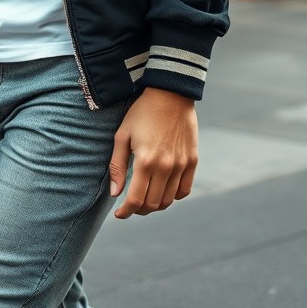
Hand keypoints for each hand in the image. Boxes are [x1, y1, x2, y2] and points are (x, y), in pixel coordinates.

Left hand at [109, 88, 197, 218]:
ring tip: (146, 198)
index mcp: (145, 161)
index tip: (119, 214)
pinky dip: (174, 196)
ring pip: (169, 200)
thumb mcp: (122, 135)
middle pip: (153, 204)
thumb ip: (117, 166)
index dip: (125, 212)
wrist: (170, 93)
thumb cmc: (142, 112)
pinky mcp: (192, 160)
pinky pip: (184, 190)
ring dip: (156, 205)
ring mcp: (181, 164)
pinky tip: (164, 190)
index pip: (135, 199)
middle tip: (131, 205)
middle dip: (139, 210)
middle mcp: (165, 166)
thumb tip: (114, 193)